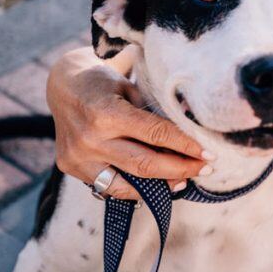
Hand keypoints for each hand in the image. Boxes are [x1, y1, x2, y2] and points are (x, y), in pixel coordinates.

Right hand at [46, 47, 210, 199]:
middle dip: (180, 169)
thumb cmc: (104, 83)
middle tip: (204, 168)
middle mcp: (90, 139)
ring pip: (128, 183)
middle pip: (145, 164)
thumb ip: (154, 112)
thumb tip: (192, 133)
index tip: (209, 153)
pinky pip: (109, 186)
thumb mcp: (130, 88)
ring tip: (184, 180)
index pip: (156, 135)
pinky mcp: (71, 168)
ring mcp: (78, 157)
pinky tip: (155, 185)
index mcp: (106, 113)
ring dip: (160, 185)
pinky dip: (135, 188)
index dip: (186, 146)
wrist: (63, 86)